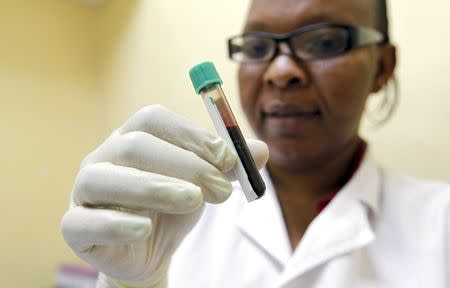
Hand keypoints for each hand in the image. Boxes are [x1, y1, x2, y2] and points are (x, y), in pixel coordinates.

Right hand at [61, 105, 268, 286]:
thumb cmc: (173, 208)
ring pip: (104, 179)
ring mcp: (83, 191)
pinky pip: (82, 222)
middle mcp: (103, 158)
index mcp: (131, 138)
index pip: (153, 120)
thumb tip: (261, 151)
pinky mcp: (74, 227)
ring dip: (153, 188)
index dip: (191, 135)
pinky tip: (145, 229)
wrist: (148, 251)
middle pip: (133, 147)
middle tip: (221, 188)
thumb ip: (229, 166)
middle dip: (183, 165)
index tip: (229, 158)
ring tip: (193, 201)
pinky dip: (115, 224)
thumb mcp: (205, 184)